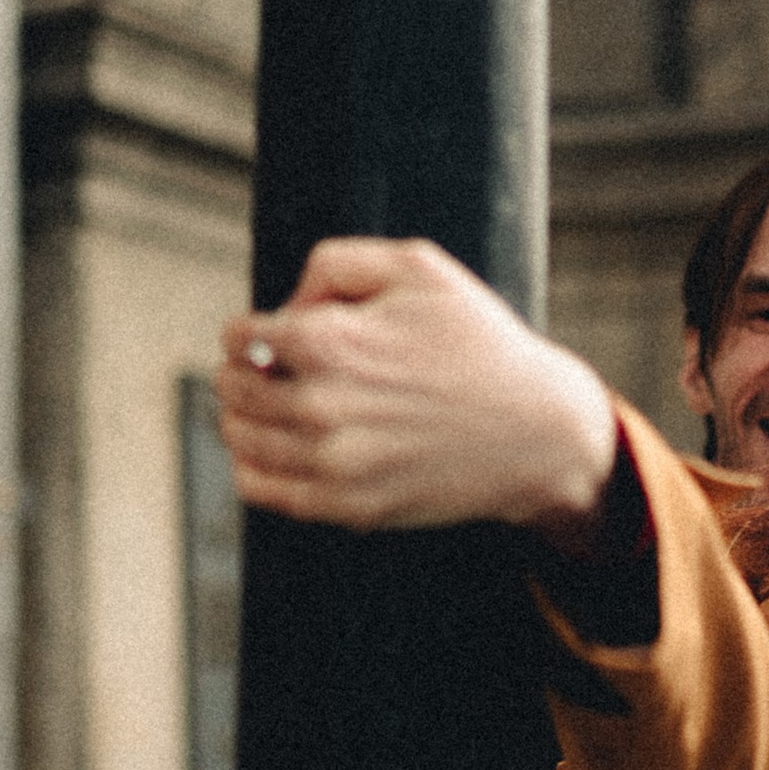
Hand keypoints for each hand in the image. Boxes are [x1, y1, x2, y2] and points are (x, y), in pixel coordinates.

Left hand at [217, 239, 618, 542]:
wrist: (537, 432)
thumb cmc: (481, 344)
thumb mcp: (419, 268)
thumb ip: (336, 263)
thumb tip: (287, 304)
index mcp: (329, 341)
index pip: (237, 337)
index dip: (253, 330)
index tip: (278, 337)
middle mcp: (320, 404)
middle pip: (231, 388)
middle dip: (245, 373)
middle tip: (274, 373)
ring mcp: (332, 462)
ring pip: (239, 439)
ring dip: (245, 418)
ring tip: (276, 408)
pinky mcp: (347, 506)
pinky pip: (260, 490)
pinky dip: (254, 468)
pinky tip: (277, 451)